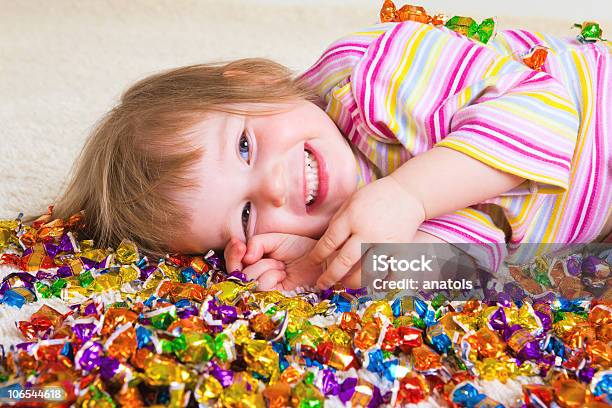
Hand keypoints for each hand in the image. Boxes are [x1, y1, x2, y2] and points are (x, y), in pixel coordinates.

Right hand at [224, 233, 323, 290]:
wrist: (321, 260)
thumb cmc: (301, 249)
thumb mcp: (276, 239)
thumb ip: (257, 243)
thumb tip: (245, 257)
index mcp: (253, 262)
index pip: (232, 261)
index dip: (231, 253)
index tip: (239, 244)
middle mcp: (255, 276)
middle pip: (234, 271)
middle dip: (243, 259)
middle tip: (253, 253)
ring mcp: (263, 288)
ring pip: (247, 278)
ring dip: (264, 266)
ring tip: (280, 264)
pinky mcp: (272, 299)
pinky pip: (260, 286)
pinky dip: (271, 276)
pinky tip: (283, 273)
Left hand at [309, 176, 425, 288]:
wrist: (408, 194)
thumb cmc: (375, 197)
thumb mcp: (350, 202)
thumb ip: (337, 222)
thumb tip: (324, 245)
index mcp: (352, 218)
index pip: (329, 242)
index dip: (317, 256)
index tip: (313, 263)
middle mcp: (368, 233)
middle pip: (345, 261)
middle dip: (330, 276)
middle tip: (322, 284)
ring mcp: (385, 244)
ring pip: (366, 273)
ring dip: (352, 282)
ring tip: (344, 284)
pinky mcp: (401, 252)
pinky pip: (390, 275)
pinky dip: (380, 283)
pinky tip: (370, 283)